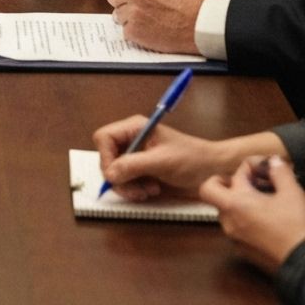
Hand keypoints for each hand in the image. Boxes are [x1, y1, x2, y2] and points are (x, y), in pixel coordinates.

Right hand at [93, 117, 229, 200]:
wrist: (214, 172)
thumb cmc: (193, 159)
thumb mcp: (162, 161)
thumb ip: (134, 165)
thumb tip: (109, 174)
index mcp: (134, 128)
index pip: (104, 138)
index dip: (105, 156)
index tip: (116, 175)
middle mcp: (131, 139)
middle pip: (107, 157)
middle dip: (119, 176)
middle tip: (136, 189)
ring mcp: (136, 155)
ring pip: (115, 172)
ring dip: (129, 185)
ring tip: (149, 190)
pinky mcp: (141, 169)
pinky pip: (126, 181)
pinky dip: (135, 189)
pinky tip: (151, 190)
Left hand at [105, 0, 202, 53]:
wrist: (200, 25)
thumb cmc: (187, 2)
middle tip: (131, 5)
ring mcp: (134, 11)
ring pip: (117, 12)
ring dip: (127, 16)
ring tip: (146, 19)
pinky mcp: (134, 30)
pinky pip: (124, 29)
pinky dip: (134, 31)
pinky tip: (148, 29)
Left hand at [200, 156, 304, 274]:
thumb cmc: (297, 227)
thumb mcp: (291, 193)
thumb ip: (279, 172)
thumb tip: (273, 161)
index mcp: (234, 203)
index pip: (218, 179)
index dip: (240, 171)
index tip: (259, 171)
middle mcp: (228, 221)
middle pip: (216, 196)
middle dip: (232, 186)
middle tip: (253, 185)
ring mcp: (235, 239)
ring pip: (227, 213)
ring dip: (240, 204)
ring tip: (265, 202)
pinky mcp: (245, 253)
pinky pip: (238, 230)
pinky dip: (246, 220)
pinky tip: (268, 220)